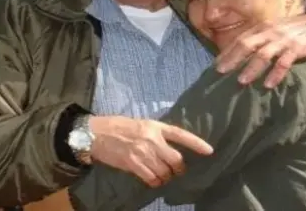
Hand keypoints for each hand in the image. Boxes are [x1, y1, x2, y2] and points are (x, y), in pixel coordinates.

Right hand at [88, 115, 212, 187]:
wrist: (96, 133)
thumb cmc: (118, 126)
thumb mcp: (140, 124)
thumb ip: (155, 134)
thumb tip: (169, 147)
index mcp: (155, 126)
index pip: (181, 135)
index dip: (197, 143)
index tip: (210, 151)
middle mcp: (152, 139)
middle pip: (176, 160)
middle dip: (179, 169)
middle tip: (176, 172)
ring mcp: (143, 153)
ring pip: (165, 172)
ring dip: (166, 177)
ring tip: (161, 176)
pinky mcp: (133, 164)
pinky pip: (152, 179)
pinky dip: (155, 182)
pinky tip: (152, 180)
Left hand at [216, 13, 305, 87]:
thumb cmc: (296, 29)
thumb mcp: (275, 30)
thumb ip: (261, 38)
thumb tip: (243, 53)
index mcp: (262, 27)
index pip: (240, 39)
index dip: (227, 51)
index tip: (215, 64)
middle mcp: (270, 31)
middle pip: (246, 44)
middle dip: (232, 58)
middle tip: (220, 72)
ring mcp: (283, 39)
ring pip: (263, 54)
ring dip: (251, 68)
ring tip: (241, 81)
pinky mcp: (297, 48)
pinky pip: (284, 62)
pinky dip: (275, 74)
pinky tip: (268, 84)